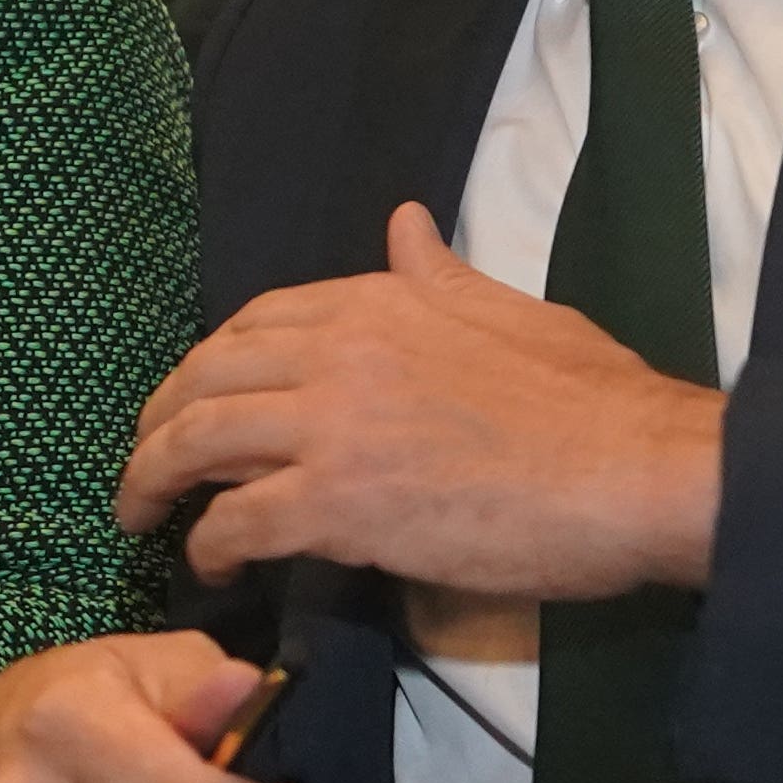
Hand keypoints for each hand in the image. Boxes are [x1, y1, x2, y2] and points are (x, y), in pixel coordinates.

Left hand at [121, 207, 724, 599]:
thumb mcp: (509, 309)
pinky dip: (207, 542)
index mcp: (379, 301)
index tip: (197, 399)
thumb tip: (404, 222)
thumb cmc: (592, 400)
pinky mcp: (339, 504)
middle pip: (206, 376)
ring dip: (153, 479)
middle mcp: (340, 352)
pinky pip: (236, 520)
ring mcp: (333, 427)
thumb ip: (438, 274)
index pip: (256, 323)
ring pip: (197, 443)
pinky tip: (207, 561)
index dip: (211, 365)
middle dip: (158, 420)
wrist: (639, 471)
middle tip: (144, 462)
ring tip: (144, 513)